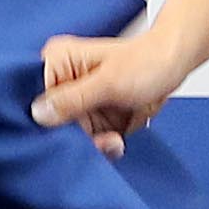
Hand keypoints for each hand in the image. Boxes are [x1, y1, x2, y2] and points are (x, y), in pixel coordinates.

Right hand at [34, 27, 184, 153]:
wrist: (173, 66)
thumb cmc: (146, 61)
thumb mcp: (108, 82)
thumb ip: (73, 98)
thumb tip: (37, 113)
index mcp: (58, 61)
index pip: (35, 96)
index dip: (45, 119)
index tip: (65, 132)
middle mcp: (63, 82)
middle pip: (51, 122)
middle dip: (74, 137)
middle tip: (97, 139)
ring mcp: (78, 102)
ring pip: (70, 137)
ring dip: (91, 145)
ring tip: (112, 140)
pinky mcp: (92, 118)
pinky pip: (88, 142)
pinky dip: (102, 147)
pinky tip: (116, 141)